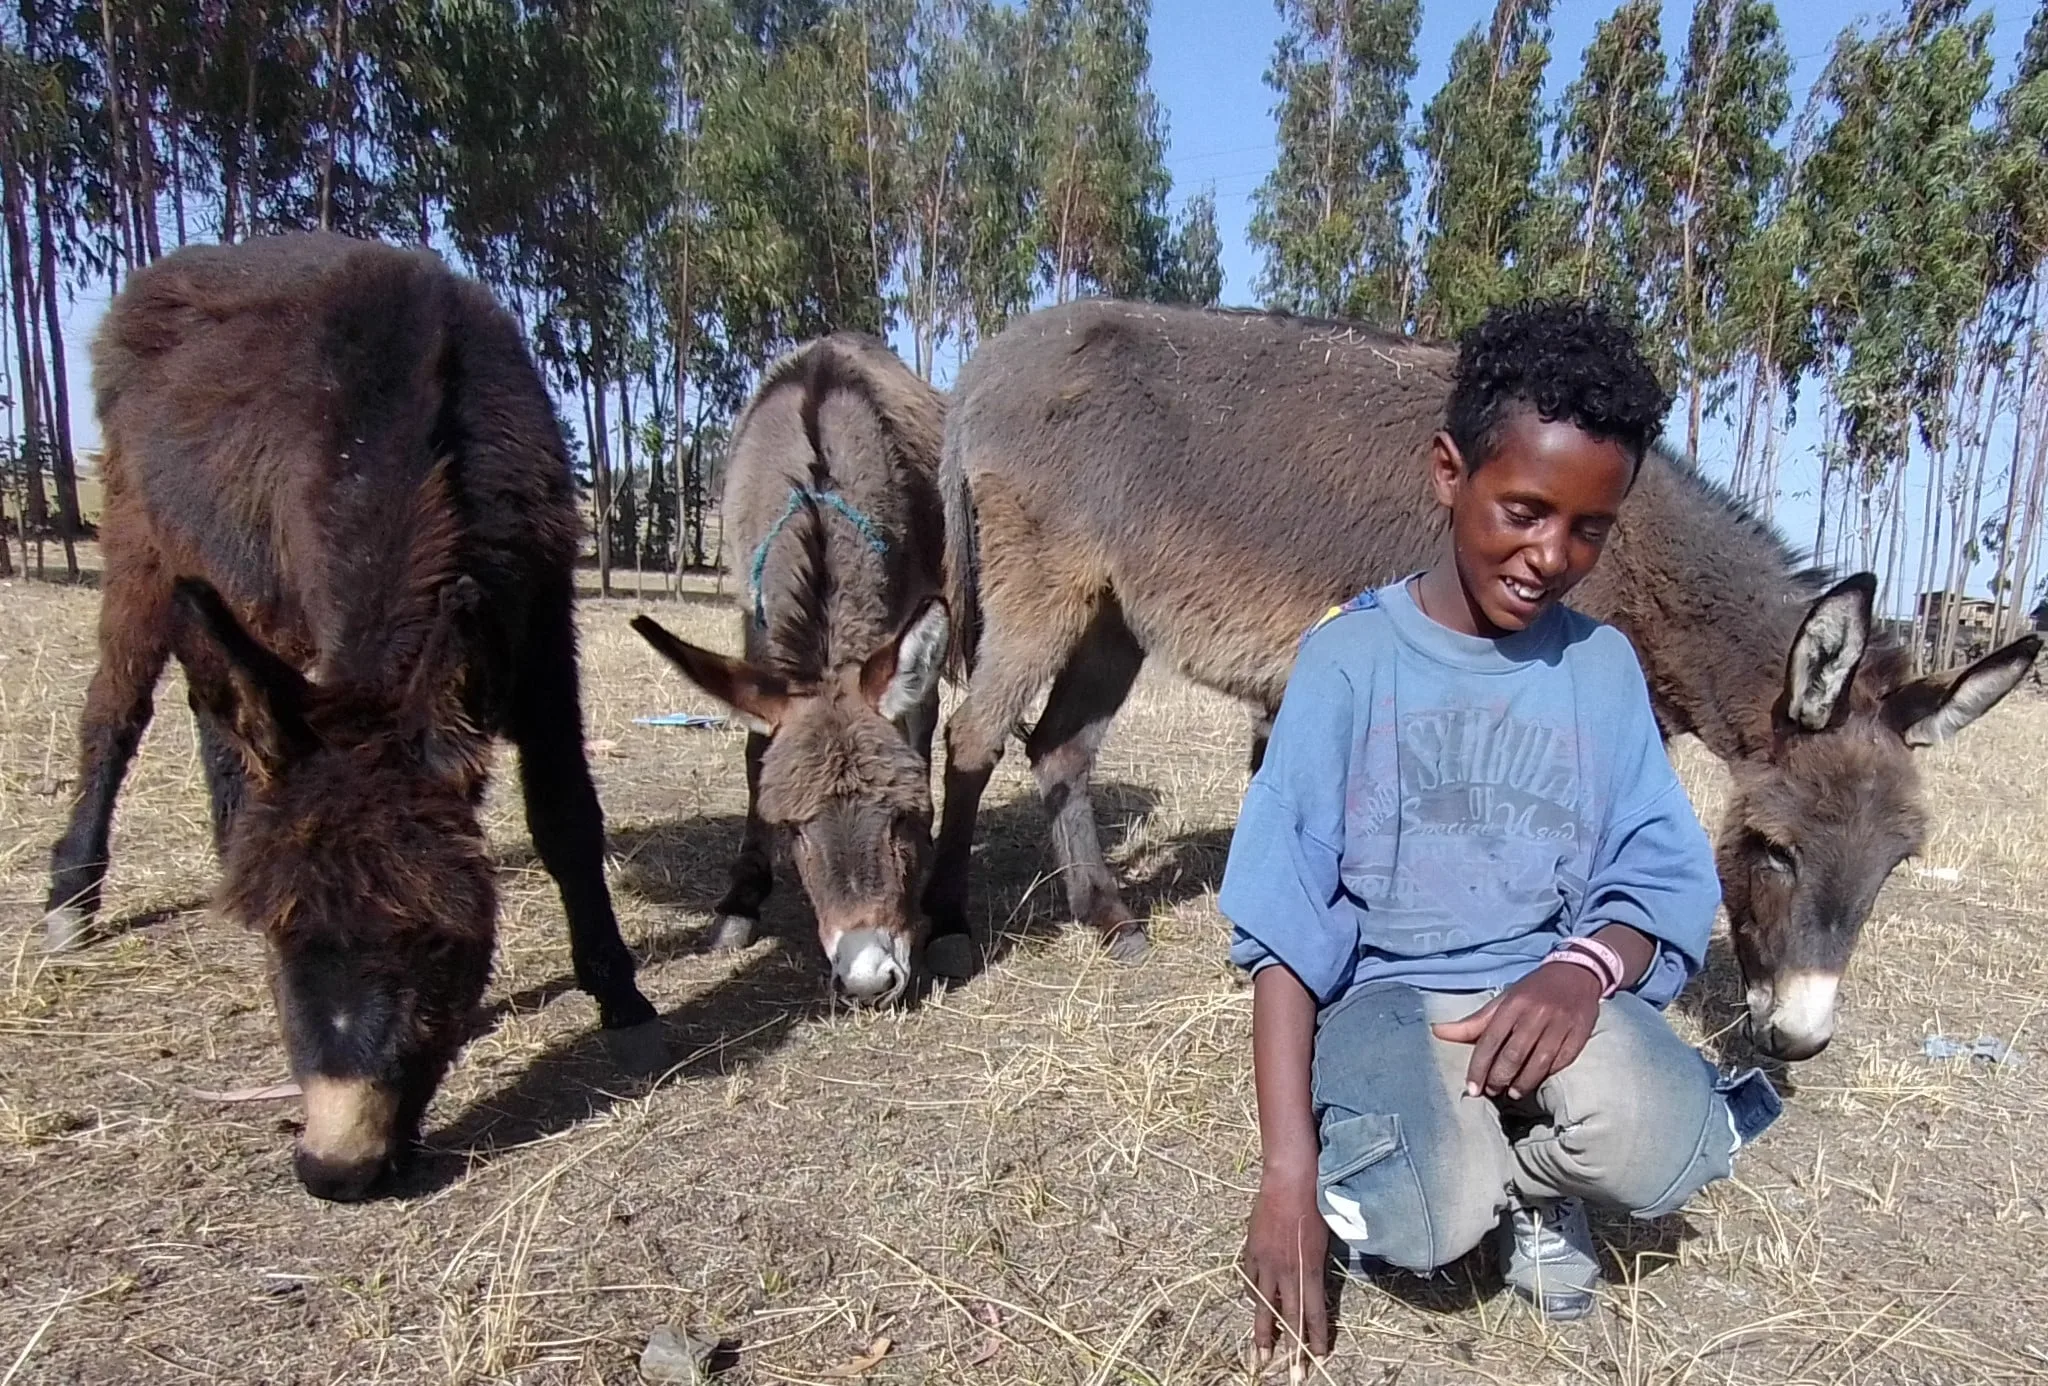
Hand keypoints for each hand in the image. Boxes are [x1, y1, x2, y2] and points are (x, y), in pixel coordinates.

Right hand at [1242, 1164, 1330, 1372]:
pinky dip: (1252, 1294)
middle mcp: (1286, 1271)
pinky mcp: (1251, 1251)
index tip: (1318, 1357)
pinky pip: (1250, 1280)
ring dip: (1264, 1332)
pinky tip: (1253, 1304)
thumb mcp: (1325, 1241)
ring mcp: (1265, 1262)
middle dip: (1292, 1348)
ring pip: (1263, 1305)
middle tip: (1292, 1373)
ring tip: (1261, 1354)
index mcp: (1309, 1270)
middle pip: (1288, 1317)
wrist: (1290, 1181)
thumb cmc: (1315, 1204)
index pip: (1314, 1314)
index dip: (1316, 1338)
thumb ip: (1317, 1268)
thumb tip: (1313, 1288)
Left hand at [1431, 962, 1602, 1100]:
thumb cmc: (1532, 991)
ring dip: (1523, 1082)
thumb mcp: (1502, 1001)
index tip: (1472, 1088)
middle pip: (1514, 1055)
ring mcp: (1560, 1024)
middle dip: (1499, 1078)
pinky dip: (1548, 1074)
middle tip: (1491, 1091)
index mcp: (1513, 1004)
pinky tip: (1538, 1081)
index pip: (1490, 1041)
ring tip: (1512, 1093)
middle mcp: (1535, 1014)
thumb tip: (1436, 1032)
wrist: (1576, 973)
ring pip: (1538, 1062)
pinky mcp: (1580, 1033)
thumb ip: (1473, 1022)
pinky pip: (1562, 1061)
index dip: (1479, 1067)